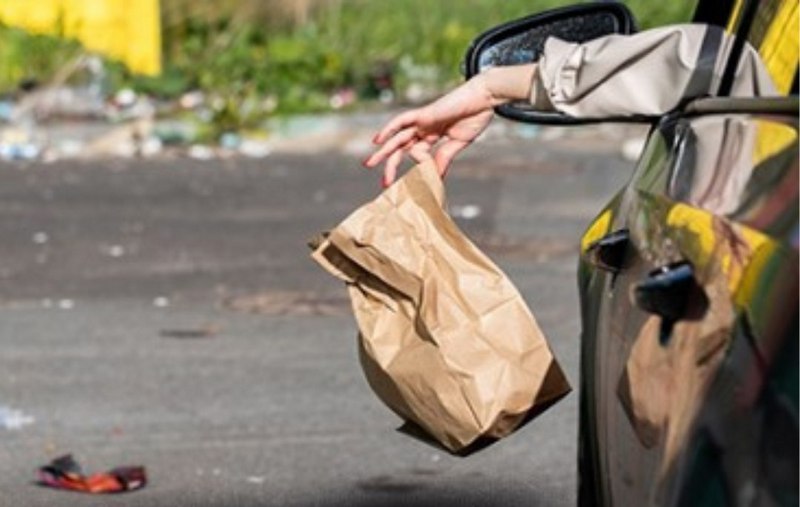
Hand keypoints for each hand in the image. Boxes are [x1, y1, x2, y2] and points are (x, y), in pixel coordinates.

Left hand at [363, 76, 495, 186]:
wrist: (484, 99)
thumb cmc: (475, 117)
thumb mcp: (458, 143)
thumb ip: (444, 157)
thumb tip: (436, 177)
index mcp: (432, 134)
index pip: (418, 154)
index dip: (420, 170)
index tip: (426, 183)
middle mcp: (424, 128)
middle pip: (402, 148)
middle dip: (391, 164)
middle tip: (384, 183)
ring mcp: (423, 120)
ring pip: (398, 138)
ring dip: (384, 152)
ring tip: (369, 164)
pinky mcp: (424, 113)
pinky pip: (401, 121)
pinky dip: (389, 129)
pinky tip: (377, 140)